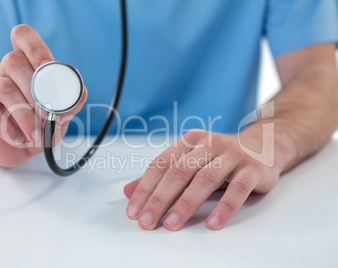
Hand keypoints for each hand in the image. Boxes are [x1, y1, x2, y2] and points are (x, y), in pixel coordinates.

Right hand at [0, 25, 86, 166]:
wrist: (23, 151)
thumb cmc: (42, 127)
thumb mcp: (61, 117)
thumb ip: (70, 104)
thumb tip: (81, 92)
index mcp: (29, 65)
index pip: (24, 37)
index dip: (34, 47)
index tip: (46, 65)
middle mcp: (7, 71)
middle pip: (13, 60)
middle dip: (34, 89)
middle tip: (47, 113)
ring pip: (4, 87)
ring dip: (25, 114)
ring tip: (36, 134)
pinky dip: (6, 127)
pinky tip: (19, 138)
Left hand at [124, 128, 280, 230]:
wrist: (263, 144)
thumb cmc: (221, 156)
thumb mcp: (190, 161)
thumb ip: (161, 176)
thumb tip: (129, 191)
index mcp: (189, 142)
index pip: (160, 165)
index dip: (145, 188)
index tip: (134, 211)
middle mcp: (208, 145)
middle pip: (178, 172)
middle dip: (160, 199)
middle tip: (147, 221)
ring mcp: (231, 156)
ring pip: (205, 179)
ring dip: (186, 204)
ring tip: (172, 224)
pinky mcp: (252, 169)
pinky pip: (237, 189)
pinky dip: (223, 207)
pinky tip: (212, 223)